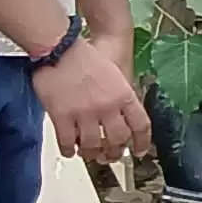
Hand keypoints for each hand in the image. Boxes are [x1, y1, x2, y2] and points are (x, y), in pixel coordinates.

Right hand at [35, 38, 148, 163]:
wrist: (59, 47)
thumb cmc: (84, 55)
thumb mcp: (114, 73)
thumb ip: (120, 95)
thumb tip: (123, 116)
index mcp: (123, 95)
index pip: (141, 125)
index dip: (142, 142)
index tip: (139, 151)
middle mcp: (107, 106)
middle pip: (118, 140)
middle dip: (115, 152)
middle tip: (110, 155)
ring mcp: (84, 113)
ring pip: (93, 145)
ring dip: (91, 153)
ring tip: (89, 153)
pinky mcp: (62, 116)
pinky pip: (68, 142)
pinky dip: (69, 150)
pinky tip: (70, 150)